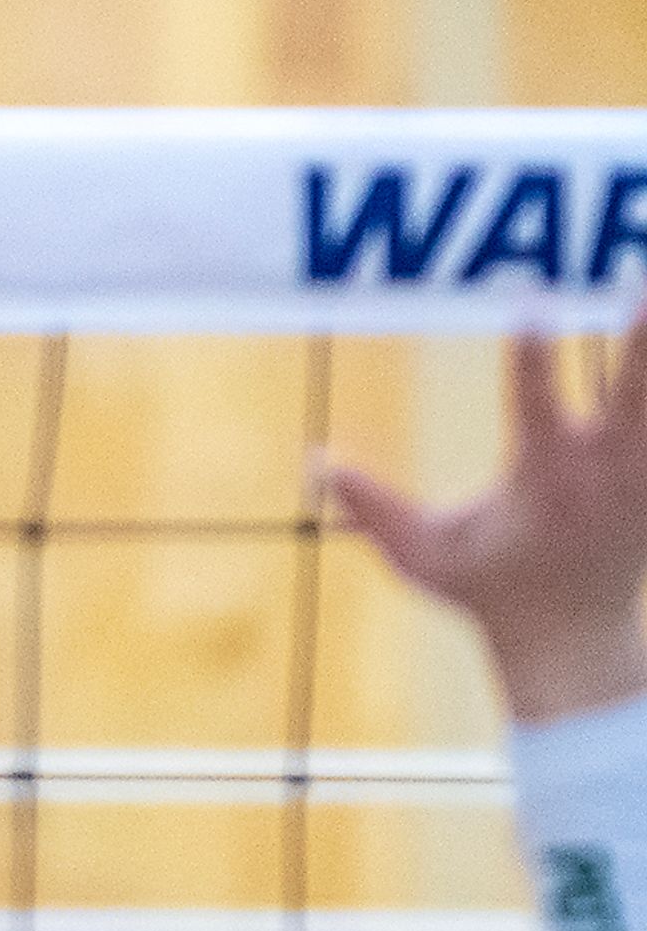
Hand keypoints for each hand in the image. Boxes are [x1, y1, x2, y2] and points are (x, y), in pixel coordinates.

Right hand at [323, 314, 646, 726]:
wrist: (574, 642)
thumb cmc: (488, 592)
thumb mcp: (423, 558)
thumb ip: (374, 509)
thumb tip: (317, 459)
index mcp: (544, 484)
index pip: (537, 407)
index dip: (533, 356)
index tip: (531, 302)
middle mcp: (603, 477)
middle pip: (632, 398)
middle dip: (640, 345)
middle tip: (638, 287)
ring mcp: (641, 480)